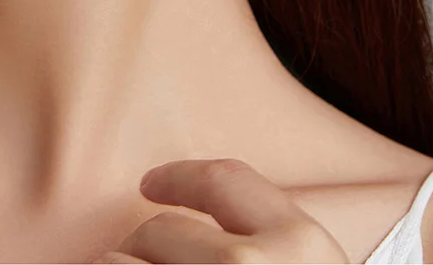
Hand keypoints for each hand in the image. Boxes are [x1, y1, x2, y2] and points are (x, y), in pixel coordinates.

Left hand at [91, 157, 349, 263]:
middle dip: (140, 240)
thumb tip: (204, 224)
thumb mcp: (316, 262)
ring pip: (126, 263)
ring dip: (116, 263)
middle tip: (127, 251)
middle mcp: (253, 263)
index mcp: (298, 242)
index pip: (220, 180)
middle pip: (162, 232)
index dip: (178, 176)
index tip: (150, 183)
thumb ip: (274, 235)